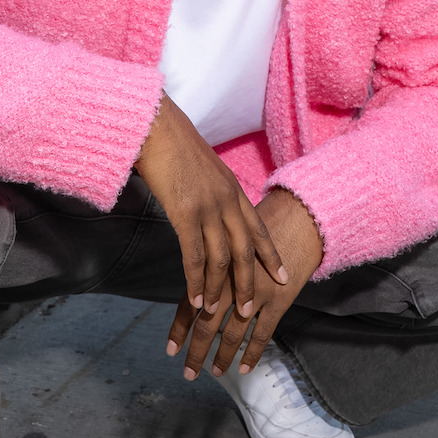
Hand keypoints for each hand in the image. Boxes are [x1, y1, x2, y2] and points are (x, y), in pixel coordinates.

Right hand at [136, 95, 286, 342]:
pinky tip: (196, 300)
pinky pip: (195, 256)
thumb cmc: (169, 142)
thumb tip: (204, 202)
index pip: (258, 227)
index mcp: (231, 188)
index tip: (283, 277)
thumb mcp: (199, 166)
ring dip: (221, 289)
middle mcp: (226, 199)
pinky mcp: (185, 213)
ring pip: (222, 258)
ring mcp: (207, 207)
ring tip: (221, 313)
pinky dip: (196, 281)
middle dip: (250, 282)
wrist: (154, 124)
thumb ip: (207, 188)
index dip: (270, 255)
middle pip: (246, 250)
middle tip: (251, 309)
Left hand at [166, 186, 323, 380]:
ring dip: (222, 356)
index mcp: (215, 269)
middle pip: (208, 324)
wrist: (295, 221)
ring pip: (233, 333)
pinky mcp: (278, 301)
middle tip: (187, 373)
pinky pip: (262, 333)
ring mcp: (256, 294)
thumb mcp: (226, 241)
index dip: (180, 330)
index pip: (191, 305)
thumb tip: (193, 289)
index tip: (170, 351)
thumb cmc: (258, 232)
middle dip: (196, 351)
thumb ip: (210, 265)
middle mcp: (231, 284)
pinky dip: (252, 353)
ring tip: (214, 373)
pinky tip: (243, 368)